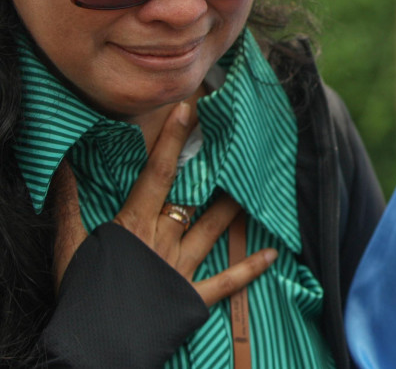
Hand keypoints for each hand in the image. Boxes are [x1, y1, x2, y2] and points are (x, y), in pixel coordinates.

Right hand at [52, 102, 276, 305]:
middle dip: (212, 165)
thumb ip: (68, 207)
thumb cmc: (79, 298)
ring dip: (235, 206)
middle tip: (234, 139)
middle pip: (193, 195)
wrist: (91, 351)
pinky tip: (273, 254)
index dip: (172, 139)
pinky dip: (250, 268)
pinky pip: (227, 281)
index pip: (157, 173)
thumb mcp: (67, 250)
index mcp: (133, 225)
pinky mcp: (193, 297)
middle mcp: (163, 241)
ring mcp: (181, 268)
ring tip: (257, 184)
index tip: (188, 109)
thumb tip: (65, 168)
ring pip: (215, 228)